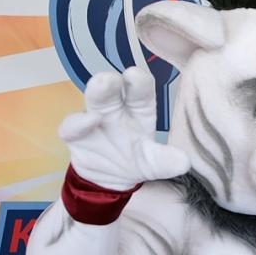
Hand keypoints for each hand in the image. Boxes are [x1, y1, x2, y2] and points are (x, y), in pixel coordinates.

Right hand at [58, 67, 189, 189]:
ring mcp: (94, 117)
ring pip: (93, 99)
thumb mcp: (154, 164)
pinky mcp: (75, 134)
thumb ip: (166, 161)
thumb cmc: (137, 159)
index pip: (140, 89)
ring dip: (96, 92)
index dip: (139, 81)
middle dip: (111, 81)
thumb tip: (183, 163)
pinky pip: (72, 126)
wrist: (111, 178)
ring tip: (101, 88)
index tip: (136, 76)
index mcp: (139, 109)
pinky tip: (89, 121)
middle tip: (111, 78)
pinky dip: (78, 123)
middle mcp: (117, 108)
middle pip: (113, 88)